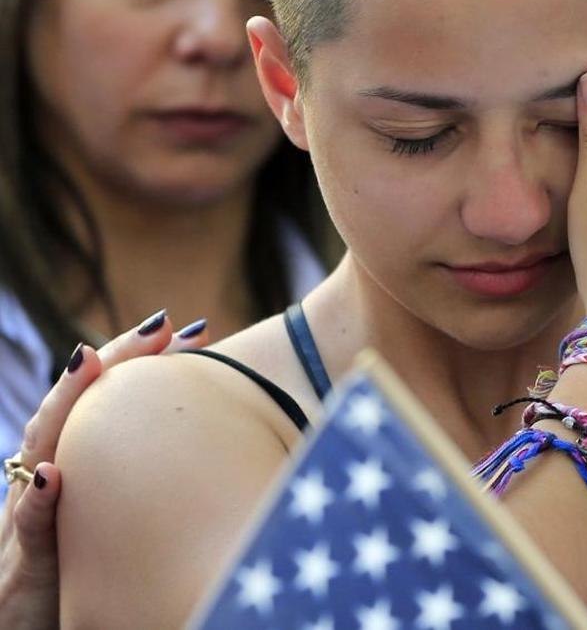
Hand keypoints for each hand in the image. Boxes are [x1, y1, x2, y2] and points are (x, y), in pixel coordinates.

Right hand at [0, 313, 208, 628]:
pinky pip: (28, 530)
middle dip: (118, 359)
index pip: (117, 399)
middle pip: (82, 405)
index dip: (151, 362)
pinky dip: (36, 502)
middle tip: (162, 322)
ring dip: (65, 404)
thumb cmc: (97, 578)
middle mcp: (56, 480)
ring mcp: (34, 518)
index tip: (197, 330)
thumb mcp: (137, 521)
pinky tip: (51, 476)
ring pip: (43, 447)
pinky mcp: (24, 569)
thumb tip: (246, 444)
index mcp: (89, 467)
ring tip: (86, 360)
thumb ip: (172, 483)